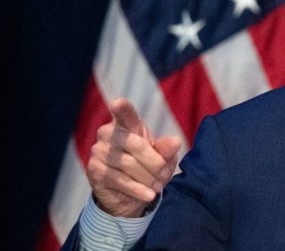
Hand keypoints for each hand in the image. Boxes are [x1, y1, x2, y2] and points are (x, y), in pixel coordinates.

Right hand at [87, 98, 181, 216]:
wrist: (128, 195)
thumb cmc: (147, 167)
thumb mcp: (162, 158)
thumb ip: (166, 149)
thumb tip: (176, 142)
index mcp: (126, 125)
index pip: (125, 114)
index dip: (122, 108)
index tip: (118, 103)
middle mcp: (108, 134)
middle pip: (135, 144)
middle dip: (155, 162)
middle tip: (166, 173)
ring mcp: (99, 152)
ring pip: (128, 164)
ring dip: (148, 177)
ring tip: (159, 185)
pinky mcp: (94, 171)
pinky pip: (119, 180)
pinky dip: (137, 189)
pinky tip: (149, 195)